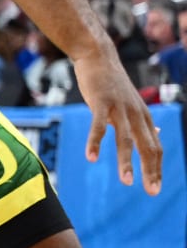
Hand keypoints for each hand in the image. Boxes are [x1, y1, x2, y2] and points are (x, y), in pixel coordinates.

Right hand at [76, 50, 164, 194]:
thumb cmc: (112, 80)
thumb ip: (142, 120)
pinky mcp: (101, 102)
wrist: (98, 56)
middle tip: (152, 191)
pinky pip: (98, 126)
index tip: (154, 187)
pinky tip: (90, 158)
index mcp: (142, 116)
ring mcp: (119, 108)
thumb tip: (157, 133)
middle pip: (147, 146)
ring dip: (126, 162)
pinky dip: (95, 142)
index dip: (156, 168)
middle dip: (150, 171)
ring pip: (126, 139)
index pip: (155, 147)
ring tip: (127, 182)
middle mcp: (135, 114)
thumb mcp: (132, 102)